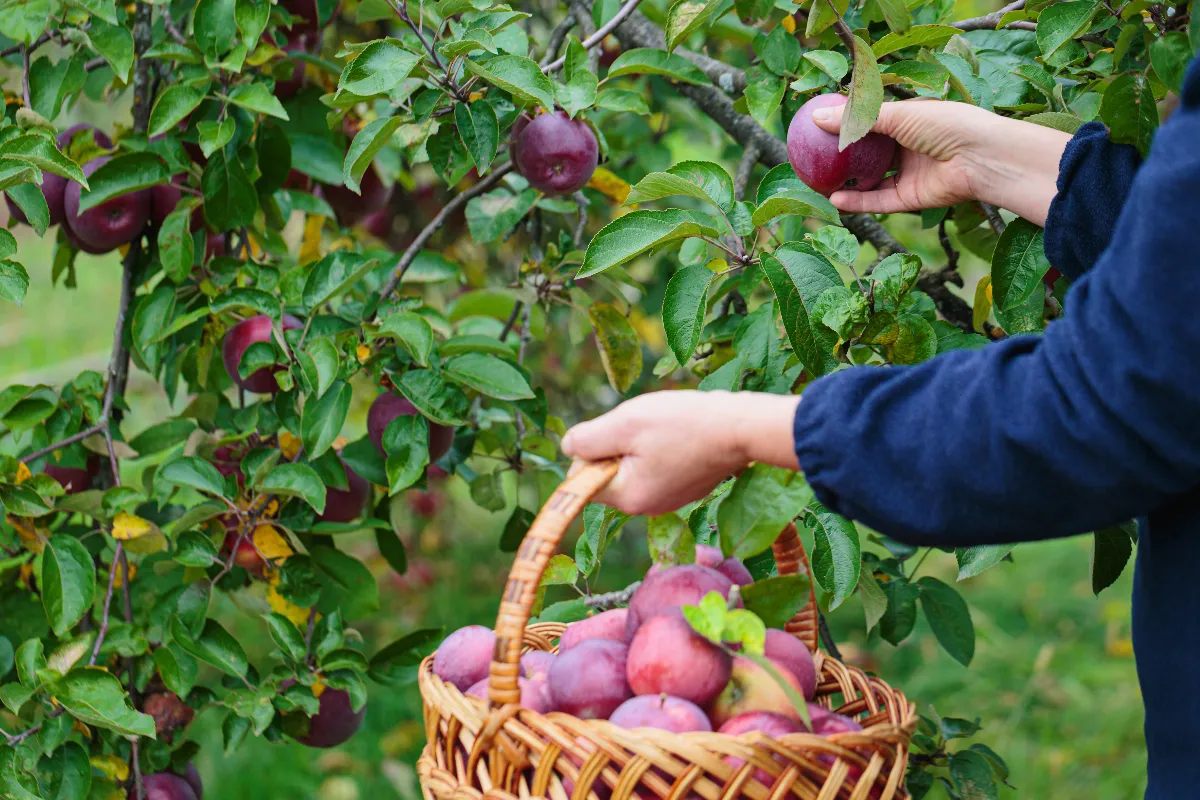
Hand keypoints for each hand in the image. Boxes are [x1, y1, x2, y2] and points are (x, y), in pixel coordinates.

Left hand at [561, 391, 800, 515]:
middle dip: (617, 446)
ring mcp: (669, 498)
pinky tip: (681, 435)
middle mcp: (646, 507)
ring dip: (639, 444)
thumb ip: (587, 439)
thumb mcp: (624, 423)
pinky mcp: (686, 487)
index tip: (616, 431)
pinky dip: (661, 449)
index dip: (591, 450)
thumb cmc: (683, 424)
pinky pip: (656, 467)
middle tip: (643, 427)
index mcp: (627, 497)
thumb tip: (568, 448)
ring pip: (633, 467)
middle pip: (608, 474)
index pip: (582, 481)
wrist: (741, 427)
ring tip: (665, 428)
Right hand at [812, 99, 1072, 225]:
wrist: (983, 158)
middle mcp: (908, 147)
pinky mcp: (910, 198)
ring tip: (817, 183)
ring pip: (871, 180)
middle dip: (843, 155)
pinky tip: (835, 199)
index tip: (817, 123)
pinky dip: (857, 202)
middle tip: (812, 156)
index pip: (873, 120)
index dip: (848, 121)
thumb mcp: (899, 115)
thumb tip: (816, 117)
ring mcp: (909, 173)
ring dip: (846, 183)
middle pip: (869, 152)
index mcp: (910, 120)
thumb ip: (858, 119)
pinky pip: (879, 201)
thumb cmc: (947, 125)